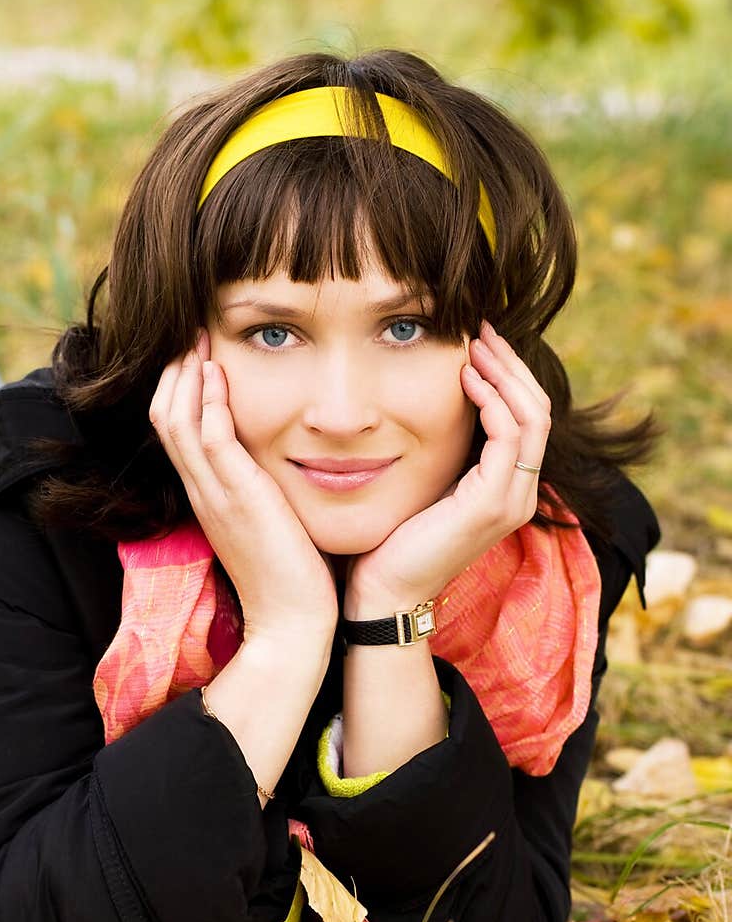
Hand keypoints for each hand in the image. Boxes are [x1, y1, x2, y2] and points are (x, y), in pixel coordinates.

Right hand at [148, 330, 338, 642]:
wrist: (291, 623)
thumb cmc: (289, 577)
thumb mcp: (267, 524)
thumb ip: (260, 492)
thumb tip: (272, 468)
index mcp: (206, 496)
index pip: (176, 431)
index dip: (179, 389)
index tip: (196, 356)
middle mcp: (201, 492)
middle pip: (165, 418)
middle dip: (175, 371)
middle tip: (191, 334)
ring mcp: (213, 495)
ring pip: (178, 421)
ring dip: (186, 375)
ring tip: (198, 339)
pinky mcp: (237, 498)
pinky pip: (210, 438)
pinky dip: (209, 401)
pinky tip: (219, 373)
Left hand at [345, 320, 551, 612]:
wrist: (383, 592)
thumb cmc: (392, 539)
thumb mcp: (424, 483)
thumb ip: (441, 451)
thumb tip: (428, 401)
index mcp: (506, 488)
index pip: (528, 416)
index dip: (508, 373)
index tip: (477, 340)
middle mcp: (518, 493)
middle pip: (538, 408)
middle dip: (511, 363)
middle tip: (480, 329)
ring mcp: (510, 500)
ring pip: (532, 416)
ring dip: (504, 373)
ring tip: (474, 344)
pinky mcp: (491, 504)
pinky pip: (509, 436)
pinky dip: (492, 400)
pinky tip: (465, 378)